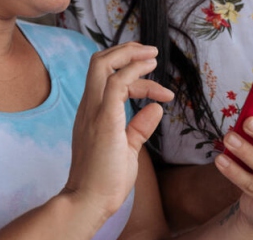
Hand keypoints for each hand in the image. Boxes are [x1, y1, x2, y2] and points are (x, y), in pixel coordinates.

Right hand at [63, 42, 174, 219]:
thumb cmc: (105, 179)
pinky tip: (150, 70)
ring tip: (154, 56)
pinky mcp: (103, 119)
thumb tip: (155, 109)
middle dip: (127, 51)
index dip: (137, 77)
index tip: (163, 92)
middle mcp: (89, 106)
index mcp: (93, 112)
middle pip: (100, 62)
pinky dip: (133, 71)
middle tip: (152, 52)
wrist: (89, 201)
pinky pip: (115, 84)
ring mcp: (93, 111)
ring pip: (102, 65)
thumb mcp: (127, 147)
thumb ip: (138, 127)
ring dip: (130, 55)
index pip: (109, 79)